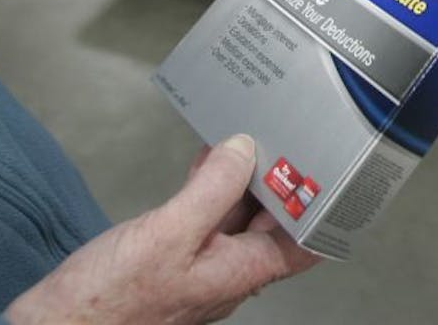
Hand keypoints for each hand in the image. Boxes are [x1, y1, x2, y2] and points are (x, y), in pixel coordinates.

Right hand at [4, 134, 318, 324]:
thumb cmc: (108, 301)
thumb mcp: (168, 233)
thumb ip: (212, 189)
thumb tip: (244, 150)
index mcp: (242, 271)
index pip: (304, 239)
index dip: (322, 204)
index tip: (329, 166)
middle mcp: (229, 272)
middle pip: (273, 221)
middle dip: (281, 179)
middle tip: (286, 135)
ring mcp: (201, 267)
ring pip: (238, 216)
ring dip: (243, 178)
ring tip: (246, 137)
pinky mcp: (173, 260)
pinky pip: (205, 219)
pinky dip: (209, 188)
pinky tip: (204, 163)